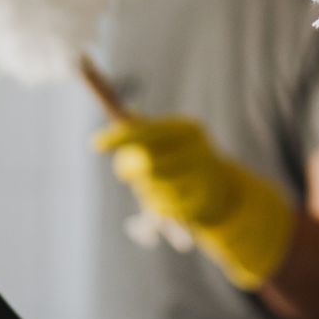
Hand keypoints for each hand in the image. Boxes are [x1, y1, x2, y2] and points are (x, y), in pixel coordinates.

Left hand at [94, 115, 292, 289]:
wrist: (224, 192)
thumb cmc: (181, 159)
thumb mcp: (165, 138)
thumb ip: (139, 127)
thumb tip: (116, 108)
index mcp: (188, 129)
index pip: (147, 131)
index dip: (119, 137)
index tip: (94, 144)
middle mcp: (199, 151)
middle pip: (147, 162)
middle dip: (128, 168)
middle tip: (123, 171)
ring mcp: (203, 180)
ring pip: (152, 189)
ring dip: (144, 191)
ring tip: (154, 186)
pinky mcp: (201, 206)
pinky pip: (162, 210)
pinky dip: (156, 208)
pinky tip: (166, 202)